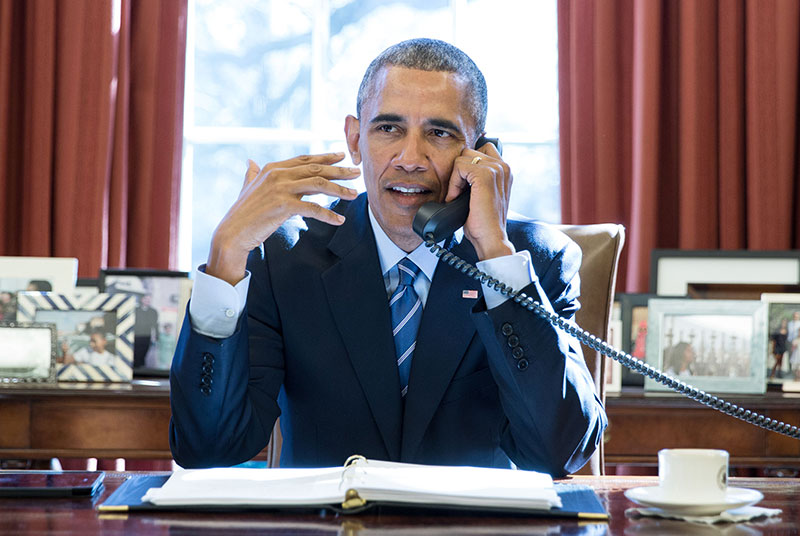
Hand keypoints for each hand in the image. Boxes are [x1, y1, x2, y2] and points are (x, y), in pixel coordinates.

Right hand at [208, 152, 360, 284]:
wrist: (232, 233)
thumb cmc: (242, 213)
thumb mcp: (248, 188)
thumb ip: (251, 174)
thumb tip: (249, 162)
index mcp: (272, 168)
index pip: (305, 160)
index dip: (325, 157)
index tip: (342, 156)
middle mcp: (277, 174)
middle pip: (315, 169)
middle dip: (339, 170)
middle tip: (356, 172)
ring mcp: (280, 189)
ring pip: (318, 185)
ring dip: (339, 190)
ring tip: (354, 194)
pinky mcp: (283, 206)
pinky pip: (312, 208)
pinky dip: (328, 214)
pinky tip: (339, 220)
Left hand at [444, 141, 514, 260]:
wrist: (490, 238)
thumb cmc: (483, 222)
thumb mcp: (482, 194)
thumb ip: (476, 178)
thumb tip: (458, 168)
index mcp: (504, 170)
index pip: (481, 149)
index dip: (467, 166)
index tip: (464, 188)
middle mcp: (503, 166)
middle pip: (468, 151)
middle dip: (459, 171)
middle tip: (459, 193)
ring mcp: (496, 169)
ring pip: (462, 158)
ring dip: (455, 178)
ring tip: (458, 196)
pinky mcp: (485, 175)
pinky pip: (459, 166)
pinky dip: (453, 183)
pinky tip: (456, 198)